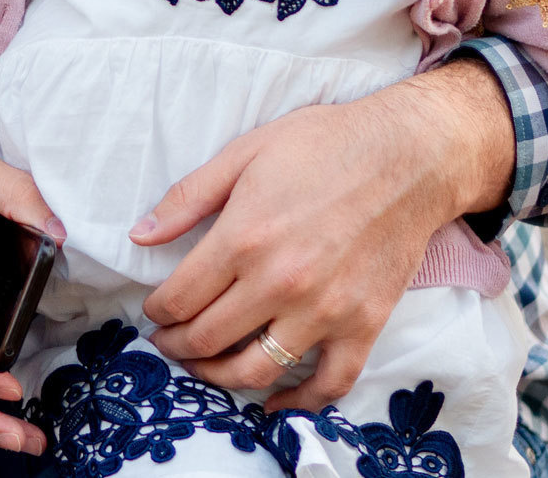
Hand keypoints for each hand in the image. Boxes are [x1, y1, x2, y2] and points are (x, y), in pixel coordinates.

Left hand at [133, 60, 512, 409]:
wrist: (407, 156)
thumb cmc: (323, 145)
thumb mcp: (244, 153)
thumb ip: (188, 198)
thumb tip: (139, 235)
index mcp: (244, 238)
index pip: (180, 297)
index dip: (157, 311)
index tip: (153, 311)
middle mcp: (280, 282)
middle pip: (209, 338)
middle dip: (177, 346)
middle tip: (167, 342)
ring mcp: (325, 310)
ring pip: (257, 369)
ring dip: (219, 377)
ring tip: (204, 367)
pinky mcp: (364, 324)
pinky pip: (328, 383)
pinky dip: (298, 403)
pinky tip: (273, 400)